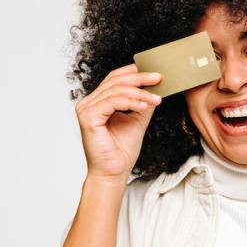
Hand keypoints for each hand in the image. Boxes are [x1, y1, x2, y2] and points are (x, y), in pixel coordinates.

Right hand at [74, 63, 163, 180]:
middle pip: (115, 81)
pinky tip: (144, 105)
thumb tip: (155, 87)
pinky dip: (130, 101)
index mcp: (97, 102)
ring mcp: (86, 109)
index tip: (155, 74)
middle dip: (140, 78)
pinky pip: (112, 102)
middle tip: (159, 78)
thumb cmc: (121, 151)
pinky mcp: (89, 118)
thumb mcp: (137, 121)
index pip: (114, 78)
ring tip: (156, 98)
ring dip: (139, 92)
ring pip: (115, 90)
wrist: (113, 173)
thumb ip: (142, 104)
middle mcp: (88, 103)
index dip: (134, 72)